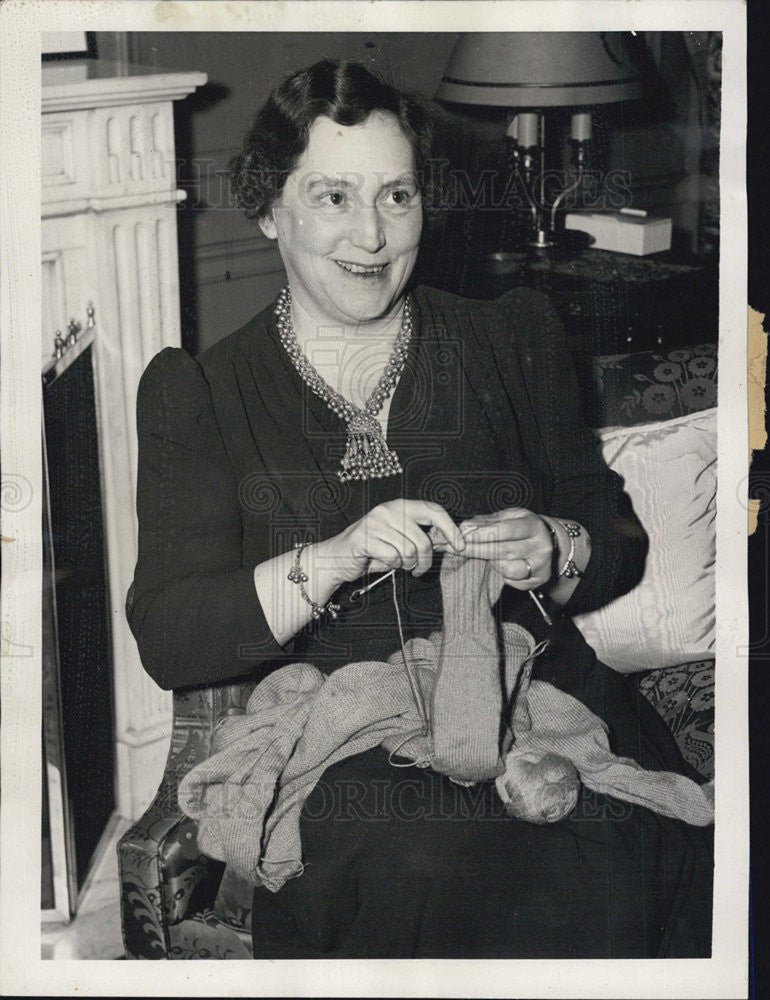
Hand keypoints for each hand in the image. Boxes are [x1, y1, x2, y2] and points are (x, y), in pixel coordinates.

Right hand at [320, 499, 465, 585]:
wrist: (338, 558)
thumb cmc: (374, 550)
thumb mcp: (401, 539)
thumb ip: (422, 536)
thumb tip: (452, 541)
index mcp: (400, 505)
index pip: (434, 510)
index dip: (450, 528)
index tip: (460, 546)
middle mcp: (389, 509)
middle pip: (423, 539)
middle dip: (425, 561)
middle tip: (418, 569)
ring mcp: (375, 522)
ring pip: (409, 551)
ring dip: (407, 565)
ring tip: (399, 564)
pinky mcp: (364, 538)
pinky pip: (392, 557)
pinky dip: (392, 566)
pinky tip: (384, 563)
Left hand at [433, 508, 553, 590]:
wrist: (548, 544)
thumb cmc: (523, 529)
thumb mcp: (509, 517)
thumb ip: (487, 522)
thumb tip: (464, 527)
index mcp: (534, 526)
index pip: (503, 530)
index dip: (480, 533)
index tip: (460, 535)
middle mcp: (541, 547)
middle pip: (501, 551)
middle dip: (474, 549)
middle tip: (453, 548)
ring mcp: (541, 566)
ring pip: (505, 568)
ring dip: (489, 562)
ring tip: (484, 555)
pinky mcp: (538, 581)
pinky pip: (511, 581)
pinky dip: (500, 574)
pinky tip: (498, 565)